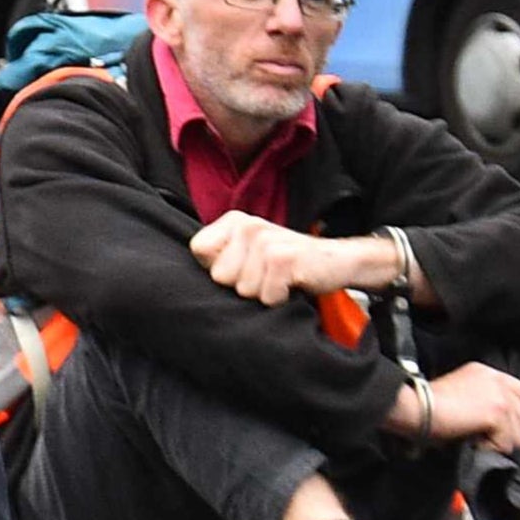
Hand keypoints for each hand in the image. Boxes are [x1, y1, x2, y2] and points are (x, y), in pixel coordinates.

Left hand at [191, 211, 352, 308]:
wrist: (335, 261)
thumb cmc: (285, 263)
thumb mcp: (248, 254)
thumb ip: (220, 257)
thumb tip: (183, 277)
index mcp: (233, 221)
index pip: (199, 251)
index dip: (217, 269)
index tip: (242, 266)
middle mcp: (248, 225)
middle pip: (220, 276)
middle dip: (242, 284)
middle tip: (266, 275)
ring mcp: (266, 240)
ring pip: (243, 289)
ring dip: (264, 292)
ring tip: (279, 278)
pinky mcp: (285, 258)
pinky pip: (266, 295)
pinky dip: (279, 298)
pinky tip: (292, 283)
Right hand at [409, 363, 519, 456]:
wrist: (417, 406)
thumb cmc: (427, 404)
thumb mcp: (459, 389)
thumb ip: (483, 396)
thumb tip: (496, 421)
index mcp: (489, 373)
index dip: (515, 414)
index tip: (497, 423)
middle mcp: (499, 381)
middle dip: (510, 432)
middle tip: (486, 434)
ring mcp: (502, 397)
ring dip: (500, 442)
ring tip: (476, 437)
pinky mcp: (498, 414)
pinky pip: (507, 445)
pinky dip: (489, 448)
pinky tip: (472, 440)